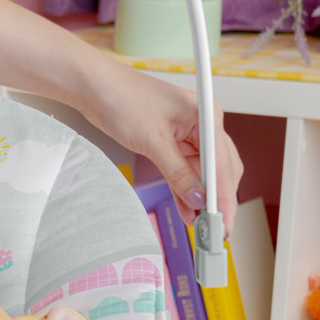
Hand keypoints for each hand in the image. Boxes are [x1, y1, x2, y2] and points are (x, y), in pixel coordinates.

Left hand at [85, 71, 242, 235]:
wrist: (95, 87)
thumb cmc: (122, 99)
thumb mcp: (152, 141)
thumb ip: (177, 173)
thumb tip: (198, 199)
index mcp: (206, 116)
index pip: (223, 165)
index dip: (224, 198)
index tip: (224, 223)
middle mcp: (202, 124)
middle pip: (220, 170)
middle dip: (218, 201)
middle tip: (215, 232)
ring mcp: (188, 134)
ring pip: (203, 173)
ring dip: (202, 199)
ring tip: (201, 227)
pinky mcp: (171, 142)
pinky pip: (185, 171)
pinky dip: (186, 190)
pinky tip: (188, 210)